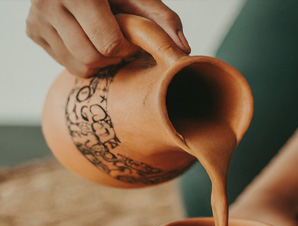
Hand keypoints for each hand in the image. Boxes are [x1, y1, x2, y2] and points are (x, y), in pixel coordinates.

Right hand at [26, 0, 190, 76]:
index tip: (131, 39)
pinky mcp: (33, 32)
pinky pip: (66, 64)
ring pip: (78, 67)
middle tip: (120, 44)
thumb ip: (163, 19)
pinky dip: (82, 59)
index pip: (108, 44)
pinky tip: (88, 40)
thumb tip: (183, 50)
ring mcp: (38, 19)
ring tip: (105, 41)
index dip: (126, 48)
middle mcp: (49, 4)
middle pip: (92, 59)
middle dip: (112, 57)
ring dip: (100, 62)